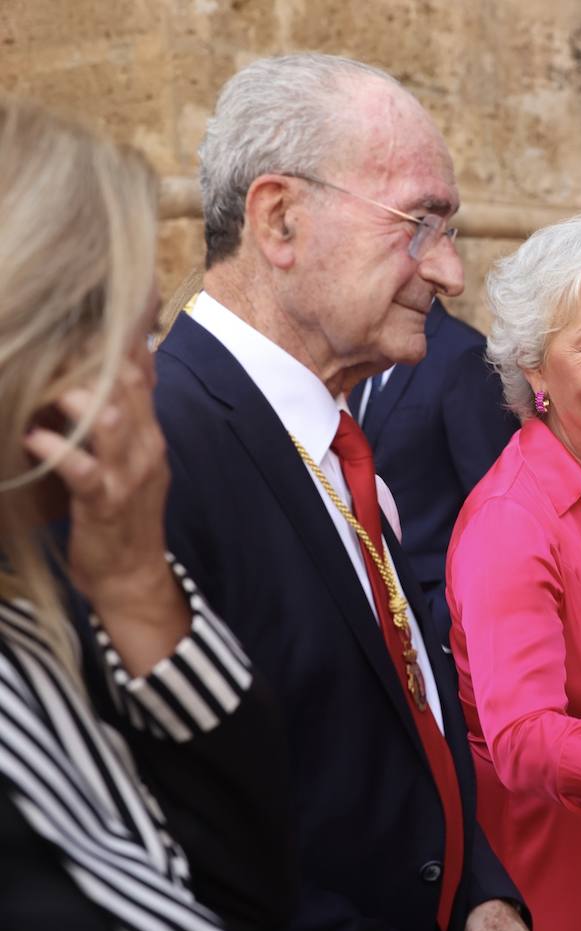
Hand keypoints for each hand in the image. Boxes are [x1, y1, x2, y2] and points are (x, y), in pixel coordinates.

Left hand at [24, 356, 187, 674]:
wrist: (132, 576)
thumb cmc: (119, 515)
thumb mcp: (127, 459)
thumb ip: (118, 416)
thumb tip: (104, 377)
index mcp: (148, 432)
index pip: (142, 371)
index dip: (121, 335)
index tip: (98, 304)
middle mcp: (144, 446)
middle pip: (127, 386)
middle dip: (93, 358)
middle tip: (55, 335)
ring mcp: (128, 475)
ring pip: (111, 422)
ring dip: (77, 399)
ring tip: (49, 386)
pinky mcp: (105, 503)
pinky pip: (83, 472)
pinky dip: (57, 451)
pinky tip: (33, 438)